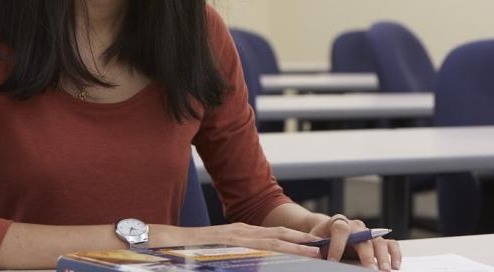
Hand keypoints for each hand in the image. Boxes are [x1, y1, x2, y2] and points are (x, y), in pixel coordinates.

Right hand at [152, 223, 322, 258]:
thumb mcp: (220, 250)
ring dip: (297, 245)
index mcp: (241, 233)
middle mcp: (242, 231)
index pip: (273, 235)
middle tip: (325, 247)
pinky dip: (278, 249)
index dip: (295, 239)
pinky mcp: (231, 241)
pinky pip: (259, 247)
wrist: (167, 242)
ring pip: (274, 239)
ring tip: (318, 251)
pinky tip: (290, 255)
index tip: (314, 246)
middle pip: (279, 234)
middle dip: (302, 240)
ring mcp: (237, 236)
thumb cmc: (191, 250)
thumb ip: (238, 254)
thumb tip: (253, 262)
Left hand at [308, 214, 401, 269]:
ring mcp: (368, 232)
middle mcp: (356, 226)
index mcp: (338, 222)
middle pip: (364, 237)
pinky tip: (396, 264)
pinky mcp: (376, 240)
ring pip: (379, 240)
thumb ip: (317, 247)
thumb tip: (317, 256)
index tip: (333, 261)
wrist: (326, 230)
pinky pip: (390, 243)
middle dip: (366, 254)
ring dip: (383, 256)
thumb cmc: (321, 236)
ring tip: (385, 269)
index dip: (336, 246)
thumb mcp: (315, 241)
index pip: (340, 229)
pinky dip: (394, 253)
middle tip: (369, 269)